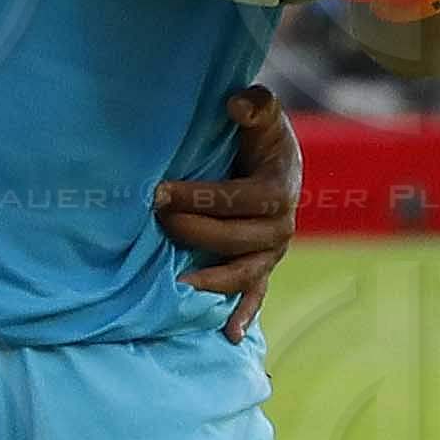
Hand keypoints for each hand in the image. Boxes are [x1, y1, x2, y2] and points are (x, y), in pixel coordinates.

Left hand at [152, 84, 299, 344]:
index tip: (159, 192)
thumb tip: (238, 104)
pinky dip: (245, 314)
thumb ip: (257, 106)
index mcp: (280, 188)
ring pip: (245, 272)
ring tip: (179, 284)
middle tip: (157, 222)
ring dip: (214, 280)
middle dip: (195, 232)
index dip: (199, 197)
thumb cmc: (258, 135)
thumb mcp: (261, 115)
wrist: (271, 160)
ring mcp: (272, 251)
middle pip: (237, 237)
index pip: (238, 198)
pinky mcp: (263, 266)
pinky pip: (257, 294)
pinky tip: (229, 334)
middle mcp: (282, 225)